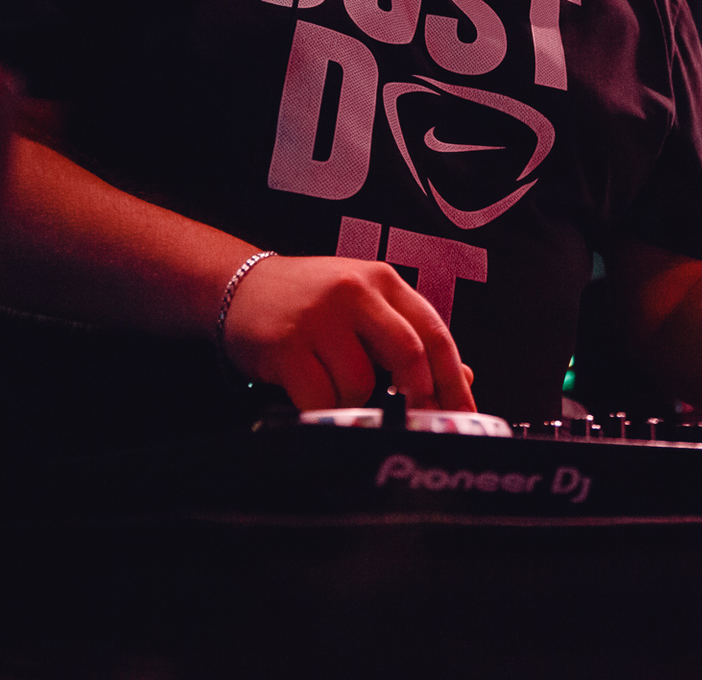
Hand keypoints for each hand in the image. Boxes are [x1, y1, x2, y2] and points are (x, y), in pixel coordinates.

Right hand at [221, 256, 475, 411]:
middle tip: (415, 421)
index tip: (463, 414)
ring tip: (337, 388)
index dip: (452, 379)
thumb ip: (409, 336)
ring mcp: (320, 317)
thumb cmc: (309, 300)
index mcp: (384, 281)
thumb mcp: (365, 303)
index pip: (434, 332)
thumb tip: (461, 378)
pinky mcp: (286, 345)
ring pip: (362, 383)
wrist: (238, 286)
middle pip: (408, 354)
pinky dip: (324, 407)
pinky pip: (321, 397)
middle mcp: (356, 292)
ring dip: (357, 402)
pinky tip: (312, 392)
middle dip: (418, 397)